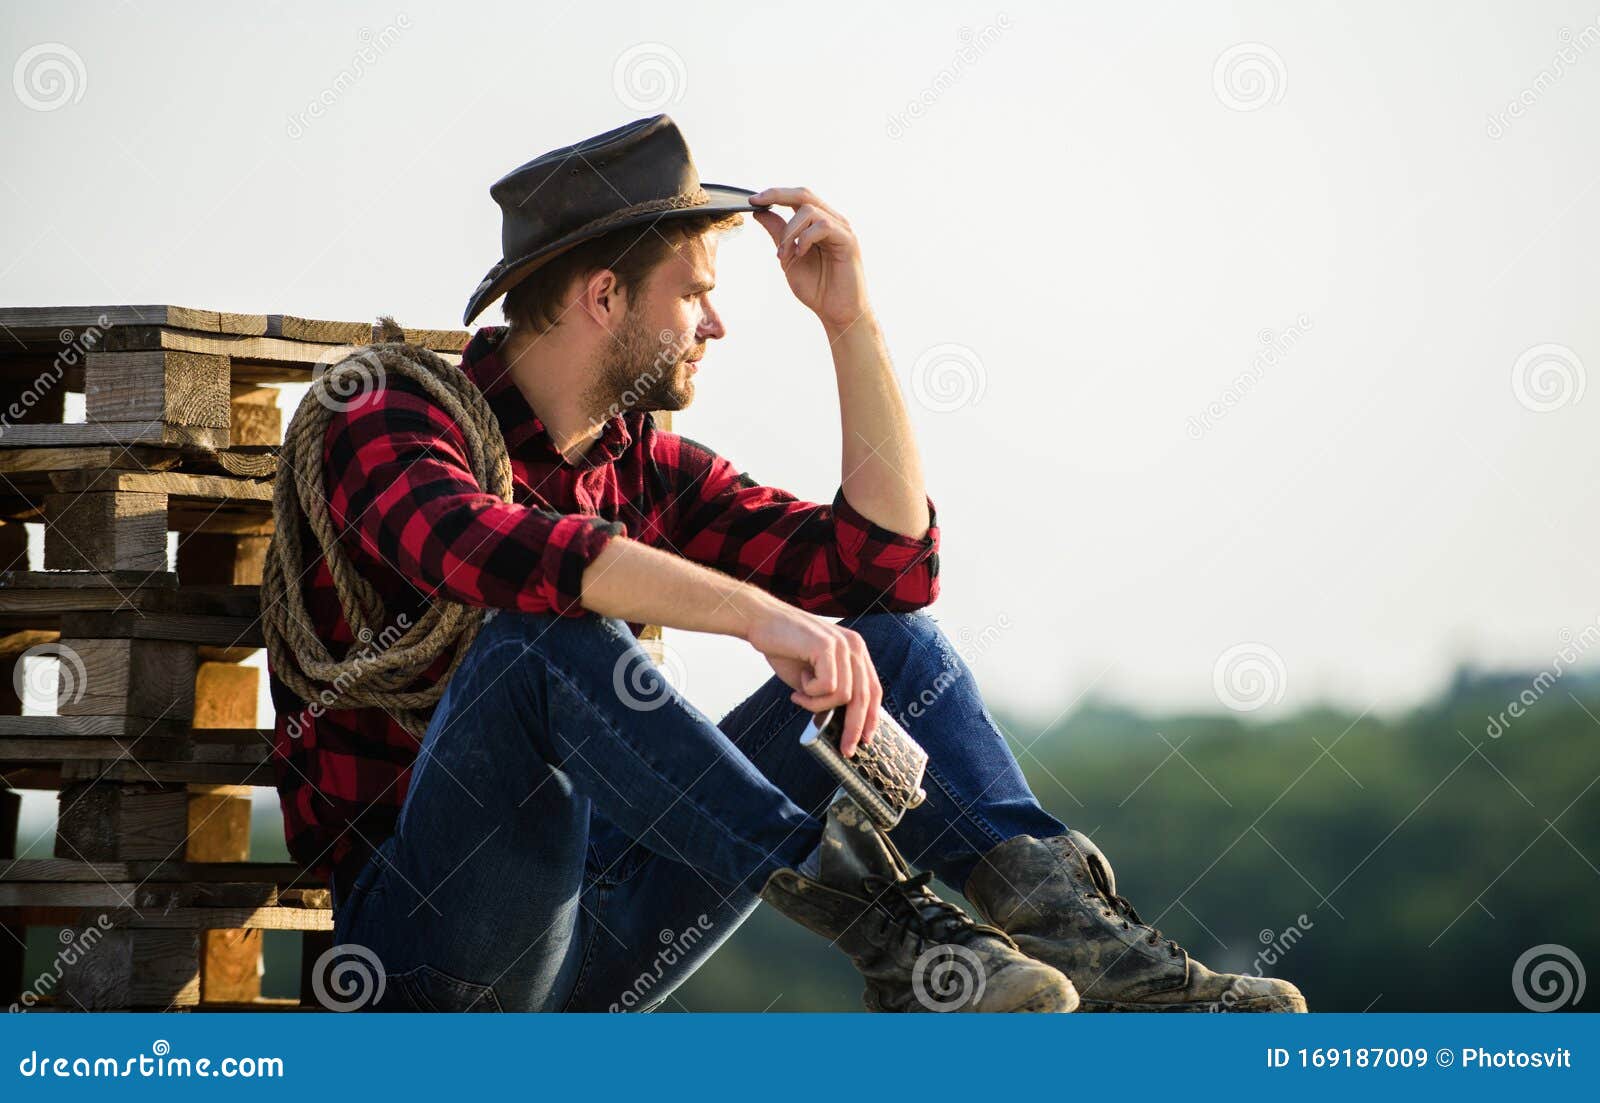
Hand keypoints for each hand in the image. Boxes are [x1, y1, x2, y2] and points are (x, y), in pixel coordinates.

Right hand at [745, 598, 881, 756]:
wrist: (760, 621)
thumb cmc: (784, 649)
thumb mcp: (812, 676)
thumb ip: (829, 694)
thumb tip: (840, 725)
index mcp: (855, 652)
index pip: (873, 689)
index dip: (871, 717)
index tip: (865, 740)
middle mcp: (854, 646)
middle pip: (864, 696)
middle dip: (854, 727)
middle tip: (845, 749)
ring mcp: (842, 644)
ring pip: (844, 695)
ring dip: (818, 704)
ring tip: (800, 696)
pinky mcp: (827, 645)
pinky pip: (828, 686)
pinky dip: (810, 692)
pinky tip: (798, 682)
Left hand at [750, 187, 871, 331]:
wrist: (837, 312)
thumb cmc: (817, 288)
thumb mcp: (788, 258)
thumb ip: (778, 234)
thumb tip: (760, 212)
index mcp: (818, 224)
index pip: (797, 198)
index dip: (775, 194)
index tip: (752, 200)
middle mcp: (832, 221)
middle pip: (804, 194)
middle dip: (777, 195)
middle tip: (758, 203)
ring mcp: (842, 229)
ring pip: (810, 210)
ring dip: (789, 231)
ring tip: (784, 254)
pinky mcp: (848, 240)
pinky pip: (823, 225)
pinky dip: (805, 238)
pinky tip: (799, 254)